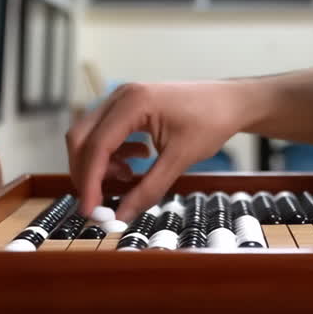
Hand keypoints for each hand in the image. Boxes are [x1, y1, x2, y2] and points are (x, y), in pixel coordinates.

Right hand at [67, 80, 247, 221]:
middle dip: (86, 173)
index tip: (90, 211)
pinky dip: (112, 154)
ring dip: (100, 164)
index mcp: (133, 103)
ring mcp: (122, 100)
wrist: (230, 102)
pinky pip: (105, 134)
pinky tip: (135, 163)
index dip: (89, 181)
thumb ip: (148, 189)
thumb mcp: (180, 159)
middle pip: (82, 138)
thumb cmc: (211, 122)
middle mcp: (121, 96)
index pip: (97, 146)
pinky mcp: (128, 108)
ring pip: (91, 137)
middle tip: (98, 203)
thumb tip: (121, 217)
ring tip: (127, 177)